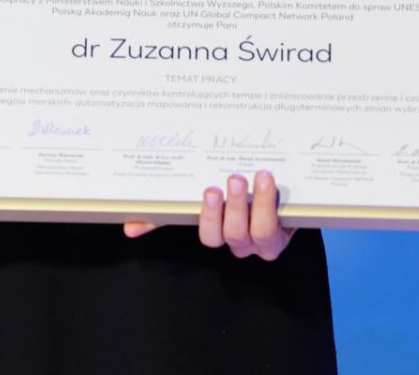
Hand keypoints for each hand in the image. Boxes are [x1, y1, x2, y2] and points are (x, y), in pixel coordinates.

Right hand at [122, 170, 295, 260]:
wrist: (290, 192)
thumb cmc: (242, 194)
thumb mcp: (213, 198)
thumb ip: (172, 212)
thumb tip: (129, 227)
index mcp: (218, 232)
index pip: (200, 233)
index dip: (193, 221)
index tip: (198, 195)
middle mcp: (239, 242)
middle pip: (226, 236)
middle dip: (224, 211)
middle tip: (227, 181)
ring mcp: (263, 242)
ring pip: (254, 233)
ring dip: (252, 205)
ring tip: (252, 177)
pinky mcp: (286, 233)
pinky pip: (275, 227)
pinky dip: (269, 203)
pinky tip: (266, 180)